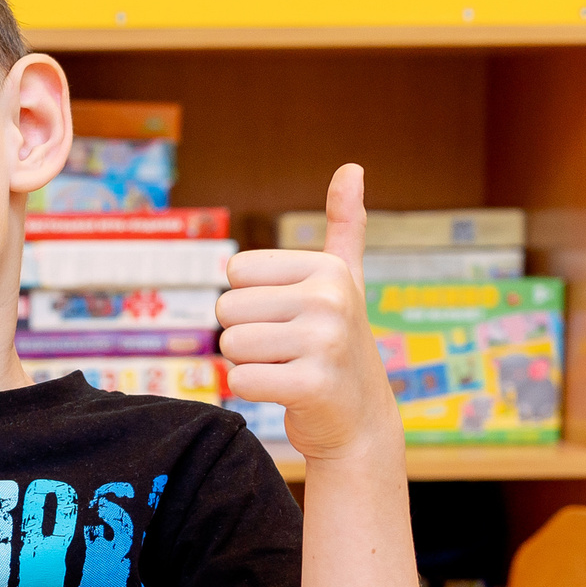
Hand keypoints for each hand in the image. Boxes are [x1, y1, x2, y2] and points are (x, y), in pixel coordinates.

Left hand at [217, 163, 401, 463]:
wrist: (359, 419)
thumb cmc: (338, 343)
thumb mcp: (344, 280)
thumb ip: (344, 226)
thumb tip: (352, 167)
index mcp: (328, 269)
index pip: (235, 271)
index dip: (250, 300)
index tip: (287, 317)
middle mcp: (330, 300)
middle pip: (226, 309)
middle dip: (245, 334)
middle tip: (284, 349)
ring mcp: (325, 343)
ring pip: (230, 345)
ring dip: (248, 363)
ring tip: (286, 368)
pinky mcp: (312, 385)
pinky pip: (239, 380)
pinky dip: (252, 390)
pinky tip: (286, 392)